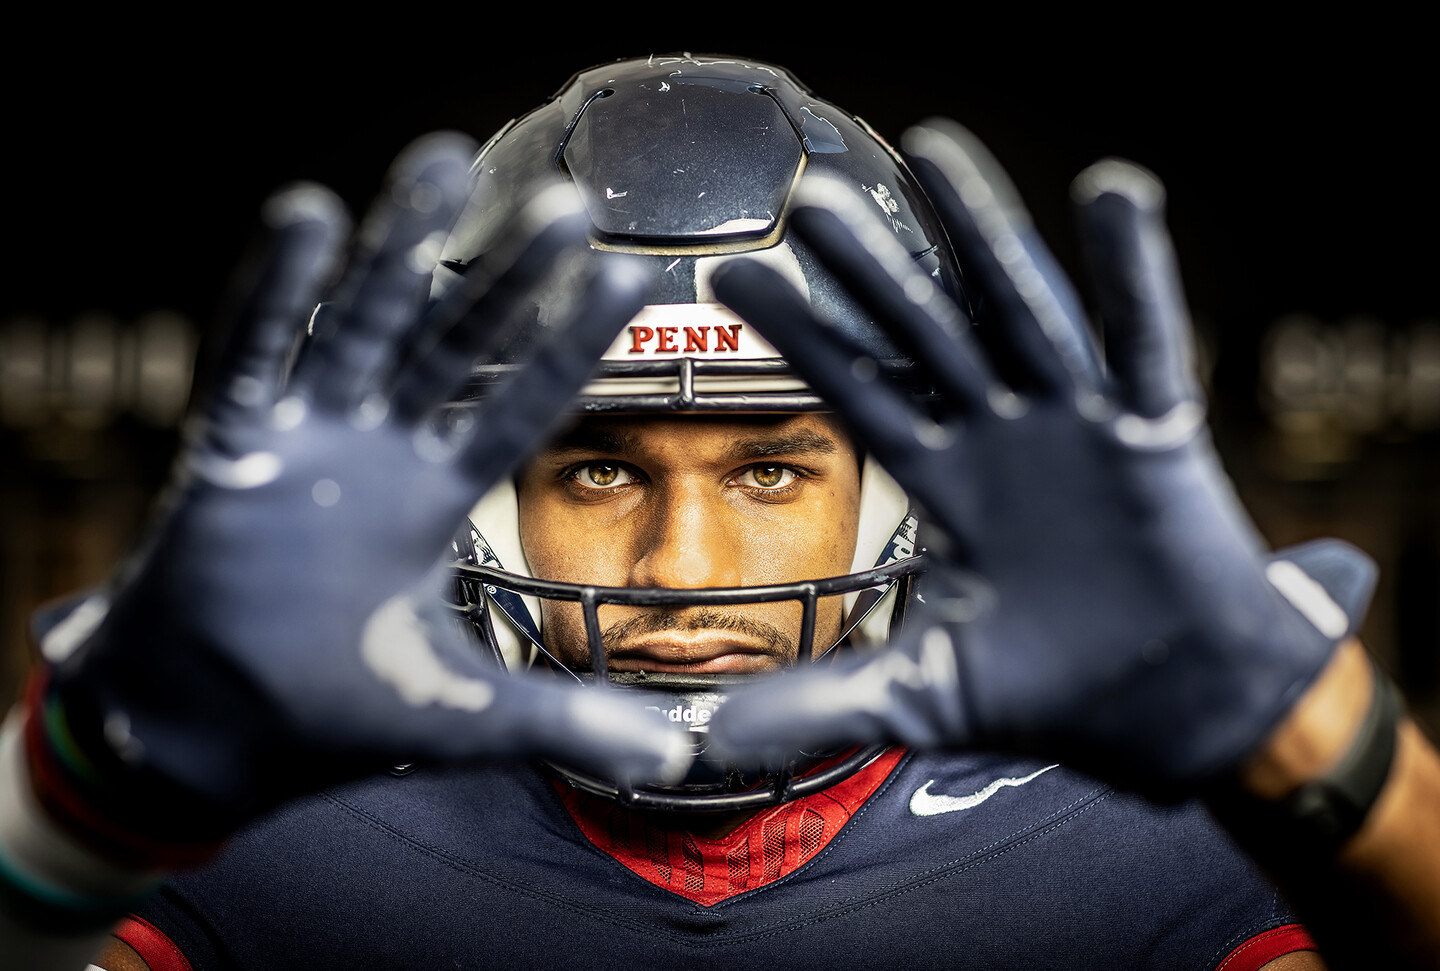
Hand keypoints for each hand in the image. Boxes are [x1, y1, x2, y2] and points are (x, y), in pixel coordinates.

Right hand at [31, 135, 685, 856]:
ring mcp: (307, 444)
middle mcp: (381, 454)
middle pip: (452, 343)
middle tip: (570, 204)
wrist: (212, 738)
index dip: (570, 345)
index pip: (520, 405)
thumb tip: (676, 761)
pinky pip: (253, 357)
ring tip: (442, 161)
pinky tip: (306, 216)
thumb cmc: (334, 717)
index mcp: (439, 498)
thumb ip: (566, 719)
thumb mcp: (464, 715)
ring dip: (398, 249)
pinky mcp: (229, 453)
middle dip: (506, 276)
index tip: (628, 283)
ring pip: (360, 326)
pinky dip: (275, 294)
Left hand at [708, 121, 1373, 789]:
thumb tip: (708, 741)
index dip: (801, 337)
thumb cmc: (1053, 694)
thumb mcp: (922, 695)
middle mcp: (1004, 438)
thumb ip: (822, 701)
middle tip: (802, 199)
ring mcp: (1078, 429)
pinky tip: (1113, 194)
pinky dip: (1136, 275)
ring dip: (982, 235)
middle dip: (869, 269)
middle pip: (925, 334)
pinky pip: (1146, 346)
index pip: (859, 392)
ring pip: (1021, 314)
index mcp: (949, 483)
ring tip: (934, 152)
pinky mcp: (1156, 437)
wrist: (1172, 717)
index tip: (732, 278)